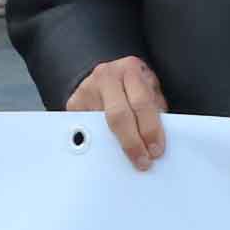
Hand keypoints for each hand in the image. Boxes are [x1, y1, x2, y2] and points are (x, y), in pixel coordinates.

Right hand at [68, 55, 166, 169]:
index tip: (156, 151)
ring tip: (125, 159)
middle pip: (118, 115)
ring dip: (113, 146)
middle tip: (142, 160)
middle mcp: (107, 75)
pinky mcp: (73, 103)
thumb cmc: (134, 87)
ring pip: (100, 124)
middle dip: (132, 143)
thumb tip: (157, 142)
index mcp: (131, 69)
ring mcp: (87, 88)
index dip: (150, 129)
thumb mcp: (150, 90)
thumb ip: (156, 110)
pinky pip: (85, 128)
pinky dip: (97, 143)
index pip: (141, 102)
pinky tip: (106, 151)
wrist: (107, 75)